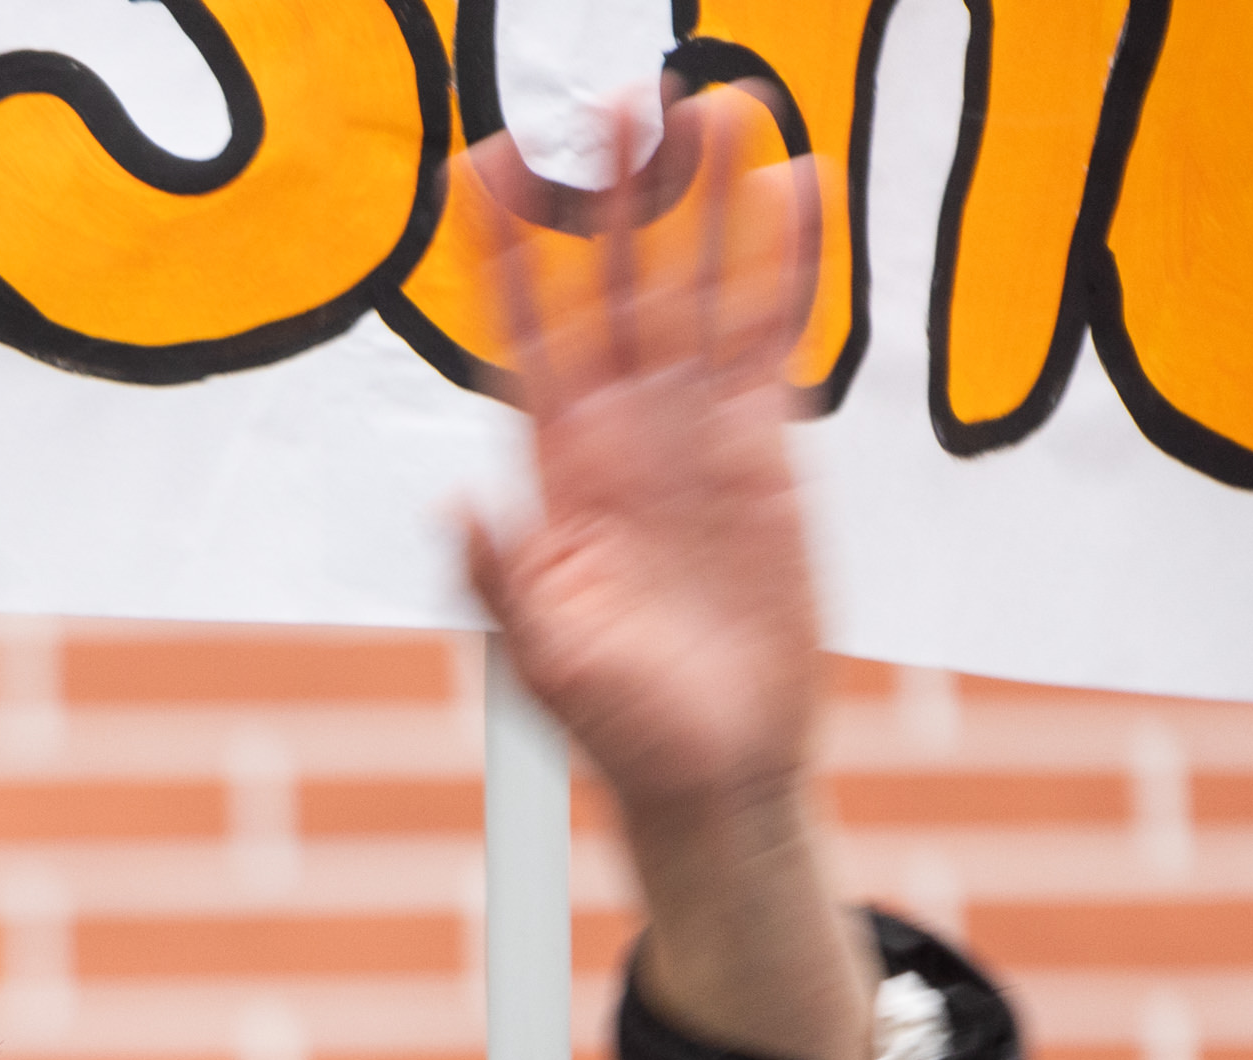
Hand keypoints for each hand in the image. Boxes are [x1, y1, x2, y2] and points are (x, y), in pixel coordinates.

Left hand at [453, 81, 881, 1059]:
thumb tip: (457, 498)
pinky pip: (774, 332)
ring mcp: (694, 429)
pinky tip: (794, 185)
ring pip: (697, 286)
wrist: (716, 766)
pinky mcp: (767, 445)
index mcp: (553, 468)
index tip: (484, 171)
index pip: (523, 333)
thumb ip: (500, 574)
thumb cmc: (619, 722)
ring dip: (704, 201)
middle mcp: (619, 429)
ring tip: (713, 106)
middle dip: (610, 194)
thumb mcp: (543, 656)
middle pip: (614, 282)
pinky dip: (786, 260)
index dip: (506, 254)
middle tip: (612, 99)